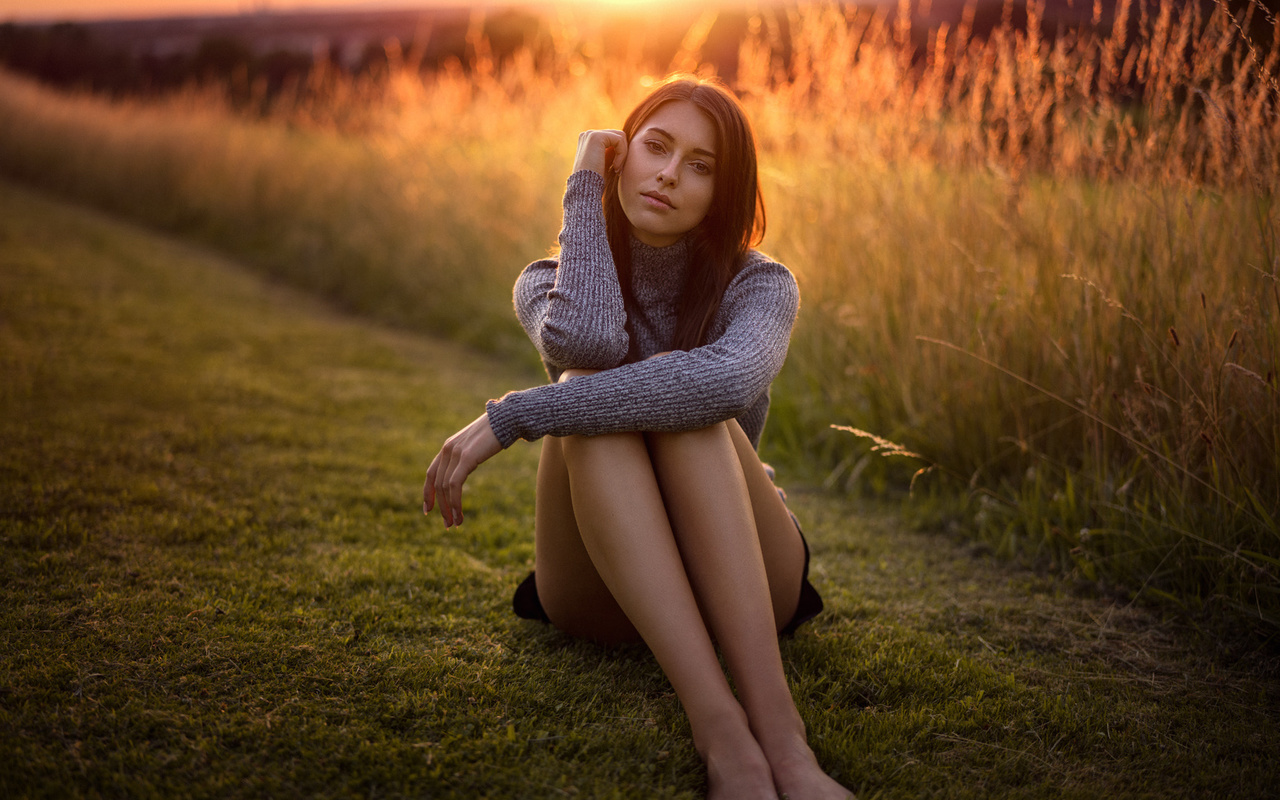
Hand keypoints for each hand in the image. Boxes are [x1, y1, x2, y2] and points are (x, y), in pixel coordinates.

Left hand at [423, 413, 501, 527]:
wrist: (507, 419)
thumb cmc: (497, 432)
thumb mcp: (477, 445)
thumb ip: (468, 455)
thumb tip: (468, 466)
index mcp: (448, 447)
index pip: (431, 474)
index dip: (428, 493)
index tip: (428, 510)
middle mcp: (448, 450)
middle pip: (437, 485)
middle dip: (441, 507)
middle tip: (448, 525)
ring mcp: (455, 453)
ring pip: (445, 488)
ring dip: (449, 508)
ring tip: (455, 523)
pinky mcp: (466, 458)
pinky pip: (455, 485)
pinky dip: (455, 502)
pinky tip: (459, 513)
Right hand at [574, 129, 627, 176]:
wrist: (585, 188)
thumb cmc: (595, 181)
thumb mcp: (605, 164)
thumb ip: (612, 152)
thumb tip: (625, 145)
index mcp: (588, 140)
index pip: (612, 139)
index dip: (620, 153)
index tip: (617, 170)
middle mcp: (588, 134)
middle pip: (617, 135)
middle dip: (622, 153)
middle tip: (618, 170)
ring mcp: (591, 134)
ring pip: (620, 137)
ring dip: (623, 154)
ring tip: (617, 169)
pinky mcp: (597, 137)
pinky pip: (619, 140)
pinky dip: (622, 154)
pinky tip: (615, 167)